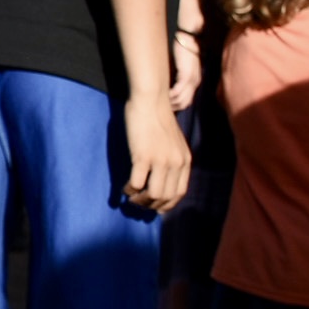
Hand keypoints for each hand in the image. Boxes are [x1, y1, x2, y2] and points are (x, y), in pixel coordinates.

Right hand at [123, 92, 190, 211]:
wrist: (151, 100)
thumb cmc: (158, 117)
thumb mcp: (174, 141)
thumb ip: (172, 157)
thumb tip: (163, 174)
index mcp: (184, 160)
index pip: (179, 192)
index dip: (167, 204)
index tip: (156, 208)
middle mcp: (176, 163)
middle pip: (166, 197)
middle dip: (151, 205)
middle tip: (139, 203)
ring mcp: (160, 161)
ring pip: (153, 194)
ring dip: (140, 200)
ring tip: (131, 197)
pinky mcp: (143, 157)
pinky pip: (136, 183)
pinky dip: (129, 190)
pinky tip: (124, 187)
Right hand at [168, 32, 201, 111]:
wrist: (189, 38)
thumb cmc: (183, 49)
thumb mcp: (182, 65)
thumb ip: (176, 75)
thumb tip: (165, 83)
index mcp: (195, 81)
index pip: (187, 100)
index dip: (176, 105)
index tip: (165, 106)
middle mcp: (195, 83)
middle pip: (185, 103)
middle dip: (173, 107)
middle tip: (160, 107)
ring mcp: (192, 80)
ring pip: (181, 100)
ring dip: (170, 103)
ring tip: (159, 102)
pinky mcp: (186, 76)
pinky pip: (177, 91)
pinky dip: (169, 95)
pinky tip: (161, 95)